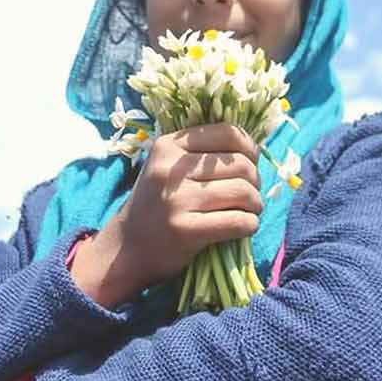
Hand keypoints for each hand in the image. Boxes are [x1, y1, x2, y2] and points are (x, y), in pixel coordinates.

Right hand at [75, 123, 262, 305]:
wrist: (126, 248)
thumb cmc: (157, 204)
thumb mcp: (168, 166)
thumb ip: (201, 152)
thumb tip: (253, 146)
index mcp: (169, 145)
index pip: (228, 132)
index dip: (250, 149)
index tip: (250, 165)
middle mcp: (171, 169)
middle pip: (241, 165)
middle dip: (255, 182)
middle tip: (249, 195)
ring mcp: (177, 200)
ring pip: (243, 192)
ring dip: (255, 205)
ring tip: (249, 211)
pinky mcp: (185, 230)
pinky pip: (237, 221)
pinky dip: (249, 225)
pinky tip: (244, 227)